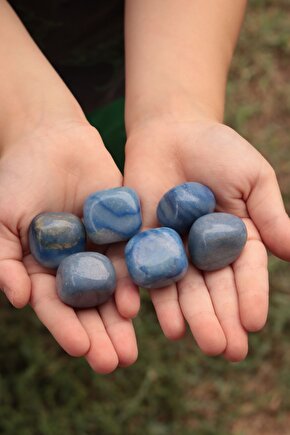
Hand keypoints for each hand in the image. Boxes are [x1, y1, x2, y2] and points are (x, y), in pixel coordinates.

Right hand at [0, 120, 138, 372]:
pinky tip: (141, 299)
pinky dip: (135, 279)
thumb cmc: (18, 178)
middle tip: (116, 362)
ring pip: (111, 291)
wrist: (50, 140)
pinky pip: (130, 258)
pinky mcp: (121, 232)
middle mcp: (73, 266)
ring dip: (120, 320)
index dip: (66, 327)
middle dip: (100, 335)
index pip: (55, 305)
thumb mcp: (1, 219)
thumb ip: (3, 259)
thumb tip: (20, 299)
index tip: (81, 349)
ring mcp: (98, 250)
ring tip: (133, 348)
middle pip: (87, 307)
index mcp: (42, 269)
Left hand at [124, 117, 289, 360]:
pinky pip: (142, 271)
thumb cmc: (218, 150)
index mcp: (236, 240)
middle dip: (218, 318)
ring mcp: (172, 250)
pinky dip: (144, 292)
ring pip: (179, 288)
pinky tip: (148, 314)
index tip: (252, 324)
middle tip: (224, 349)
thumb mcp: (252, 178)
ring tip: (192, 339)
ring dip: (186, 315)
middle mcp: (204, 253)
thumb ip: (269, 215)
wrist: (172, 132)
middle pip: (212, 290)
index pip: (245, 274)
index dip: (250, 298)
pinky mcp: (140, 243)